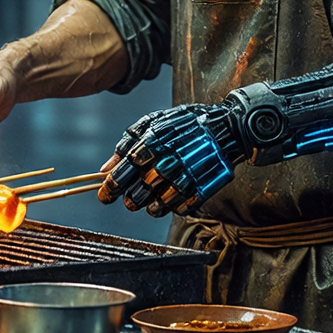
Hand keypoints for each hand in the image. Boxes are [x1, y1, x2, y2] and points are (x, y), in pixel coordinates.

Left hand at [100, 101, 242, 216]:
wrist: (226, 127)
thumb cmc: (186, 123)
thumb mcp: (153, 123)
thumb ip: (126, 144)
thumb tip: (106, 167)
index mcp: (150, 146)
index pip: (121, 176)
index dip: (110, 188)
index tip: (106, 194)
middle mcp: (165, 166)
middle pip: (135, 198)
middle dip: (129, 199)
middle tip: (131, 197)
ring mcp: (183, 181)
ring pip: (155, 208)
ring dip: (149, 205)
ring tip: (152, 196)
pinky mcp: (199, 193)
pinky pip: (177, 209)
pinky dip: (171, 206)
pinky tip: (172, 195)